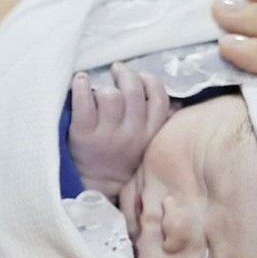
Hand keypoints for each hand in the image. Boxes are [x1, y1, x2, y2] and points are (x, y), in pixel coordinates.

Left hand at [68, 63, 170, 197]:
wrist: (94, 187)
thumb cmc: (120, 160)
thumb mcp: (146, 146)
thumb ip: (159, 125)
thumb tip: (176, 104)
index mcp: (149, 135)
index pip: (158, 99)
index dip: (150, 81)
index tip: (141, 77)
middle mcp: (130, 135)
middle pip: (133, 91)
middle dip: (126, 75)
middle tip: (118, 71)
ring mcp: (106, 135)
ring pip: (110, 95)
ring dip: (103, 87)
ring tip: (98, 89)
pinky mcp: (82, 134)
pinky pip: (83, 101)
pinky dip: (81, 85)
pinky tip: (80, 80)